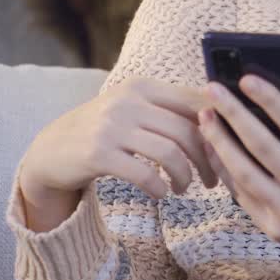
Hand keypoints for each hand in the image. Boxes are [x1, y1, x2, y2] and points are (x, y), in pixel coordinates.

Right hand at [18, 78, 219, 230]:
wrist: (51, 149)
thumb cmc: (106, 131)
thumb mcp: (134, 109)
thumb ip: (169, 110)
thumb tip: (222, 118)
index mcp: (143, 86)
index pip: (195, 101)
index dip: (218, 128)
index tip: (228, 150)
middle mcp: (128, 101)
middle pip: (188, 130)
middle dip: (207, 160)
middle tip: (212, 179)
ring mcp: (112, 126)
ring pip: (170, 152)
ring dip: (185, 176)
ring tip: (183, 188)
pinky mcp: (98, 154)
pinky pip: (144, 174)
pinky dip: (159, 188)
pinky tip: (160, 193)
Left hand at [199, 77, 279, 279]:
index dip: (269, 100)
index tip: (247, 79)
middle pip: (262, 145)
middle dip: (234, 114)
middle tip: (212, 89)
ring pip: (245, 172)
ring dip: (220, 142)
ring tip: (205, 117)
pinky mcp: (274, 229)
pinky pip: (242, 195)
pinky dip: (225, 170)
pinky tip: (214, 148)